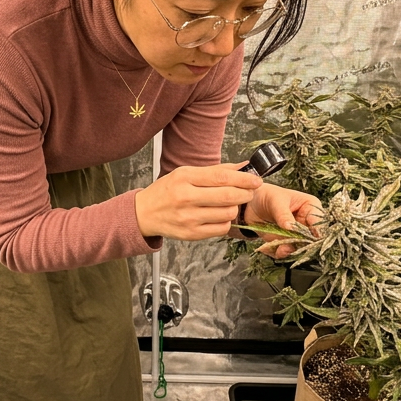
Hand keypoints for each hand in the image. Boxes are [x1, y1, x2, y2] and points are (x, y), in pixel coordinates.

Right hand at [135, 163, 261, 240]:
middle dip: (245, 194)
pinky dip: (225, 221)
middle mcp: (186, 198)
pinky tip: (219, 215)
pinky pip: (220, 228)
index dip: (244, 179)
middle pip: (228, 196)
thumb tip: (243, 167)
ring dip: (235, 208)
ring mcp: (188, 218)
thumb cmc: (166, 191)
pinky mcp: (191, 234)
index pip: (222, 177)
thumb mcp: (186, 173)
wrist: (144, 213)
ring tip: (230, 203)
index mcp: (184, 178)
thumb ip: (215, 171)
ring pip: (227, 214)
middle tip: (249, 192)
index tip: (256, 180)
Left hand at [243, 184, 322, 258]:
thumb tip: (291, 227)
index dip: (316, 230)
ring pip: (298, 248)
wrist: (254, 203)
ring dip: (289, 250)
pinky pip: (284, 252)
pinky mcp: (286, 243)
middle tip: (289, 246)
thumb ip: (283, 214)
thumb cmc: (269, 196)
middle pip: (311, 238)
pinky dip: (277, 252)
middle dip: (301, 244)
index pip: (319, 221)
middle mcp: (307, 224)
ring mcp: (297, 235)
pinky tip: (267, 248)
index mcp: (311, 208)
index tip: (309, 236)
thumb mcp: (276, 201)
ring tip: (280, 249)